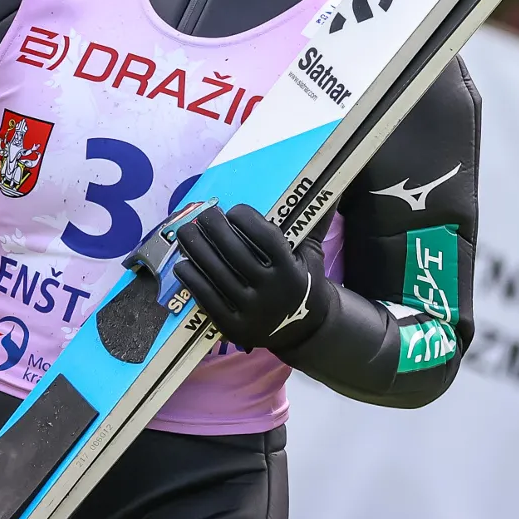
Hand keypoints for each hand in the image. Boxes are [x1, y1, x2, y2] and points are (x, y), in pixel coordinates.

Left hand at [175, 203, 332, 351]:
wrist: (303, 331)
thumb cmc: (304, 282)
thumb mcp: (313, 254)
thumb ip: (317, 221)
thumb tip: (336, 187)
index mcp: (291, 270)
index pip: (265, 237)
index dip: (246, 219)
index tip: (233, 210)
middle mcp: (272, 291)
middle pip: (235, 252)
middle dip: (214, 228)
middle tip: (203, 214)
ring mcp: (252, 311)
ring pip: (217, 273)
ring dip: (196, 249)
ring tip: (185, 232)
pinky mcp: (234, 327)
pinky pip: (207, 298)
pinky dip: (192, 279)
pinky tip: (182, 264)